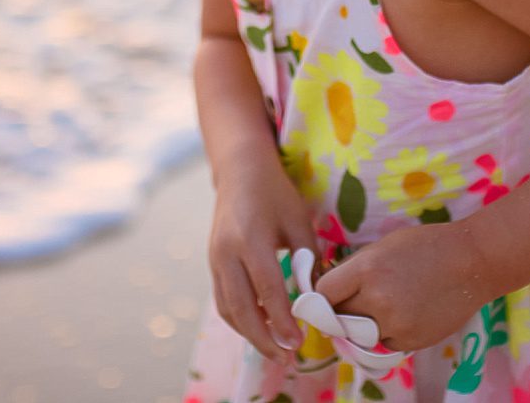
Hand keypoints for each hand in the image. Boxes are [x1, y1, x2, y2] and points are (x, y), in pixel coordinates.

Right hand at [208, 155, 317, 360]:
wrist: (239, 171)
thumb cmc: (275, 193)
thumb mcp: (298, 220)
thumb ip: (308, 259)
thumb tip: (317, 298)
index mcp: (250, 238)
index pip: (267, 288)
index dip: (282, 319)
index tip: (299, 342)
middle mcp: (226, 253)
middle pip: (242, 307)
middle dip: (264, 338)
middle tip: (287, 358)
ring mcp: (214, 259)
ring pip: (228, 309)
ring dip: (250, 334)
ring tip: (276, 351)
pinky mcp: (212, 264)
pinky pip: (223, 300)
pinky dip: (240, 320)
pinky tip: (261, 328)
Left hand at [310, 220, 495, 355]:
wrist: (473, 262)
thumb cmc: (426, 247)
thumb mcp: (382, 247)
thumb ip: (354, 270)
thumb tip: (327, 291)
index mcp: (367, 270)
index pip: (324, 293)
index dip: (322, 295)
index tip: (327, 296)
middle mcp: (377, 299)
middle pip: (338, 316)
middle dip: (341, 310)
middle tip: (353, 301)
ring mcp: (395, 323)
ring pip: (359, 335)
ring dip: (363, 325)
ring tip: (382, 306)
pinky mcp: (411, 341)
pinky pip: (383, 343)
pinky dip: (387, 333)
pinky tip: (404, 313)